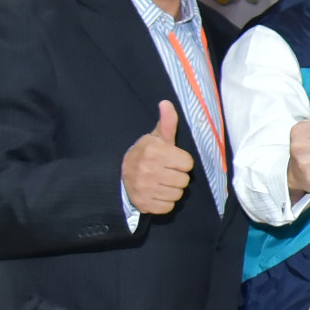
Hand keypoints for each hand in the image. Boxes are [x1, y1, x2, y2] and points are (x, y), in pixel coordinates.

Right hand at [122, 100, 193, 215]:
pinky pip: (169, 207)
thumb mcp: (156, 138)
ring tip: (161, 182)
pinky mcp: (144, 204)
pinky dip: (165, 202)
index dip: (182, 162)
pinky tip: (157, 192)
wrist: (121, 175)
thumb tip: (166, 103)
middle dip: (178, 176)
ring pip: (178, 194)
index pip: (188, 163)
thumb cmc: (146, 154)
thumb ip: (167, 122)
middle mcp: (149, 170)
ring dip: (172, 189)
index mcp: (154, 152)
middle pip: (184, 181)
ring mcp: (145, 188)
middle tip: (166, 172)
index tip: (171, 160)